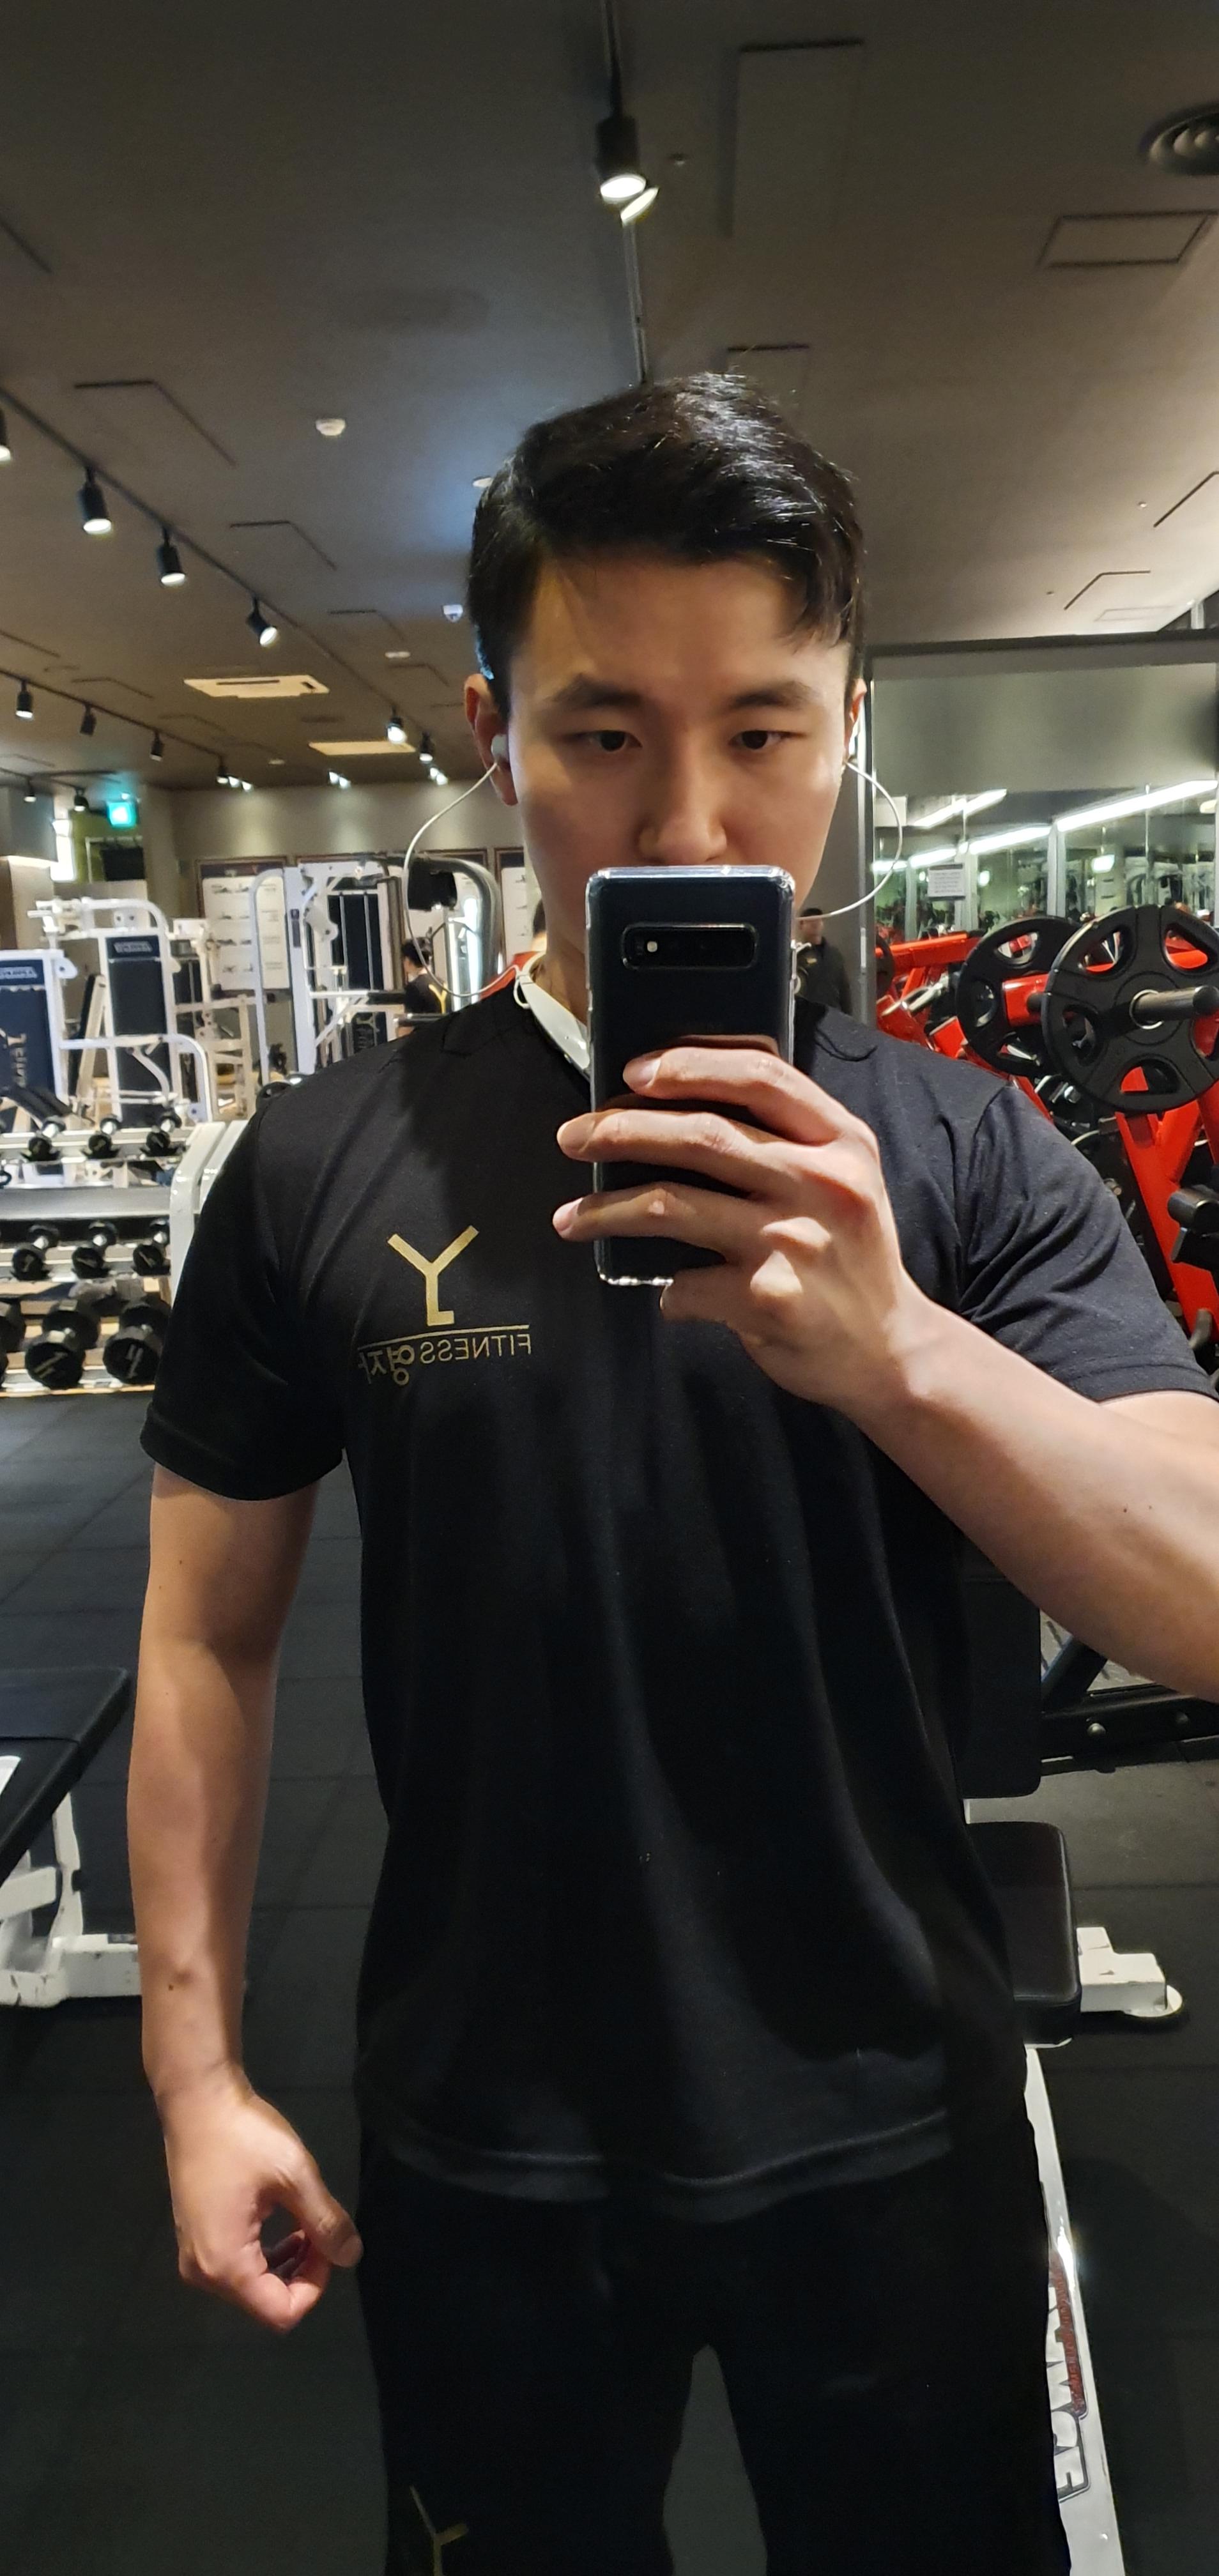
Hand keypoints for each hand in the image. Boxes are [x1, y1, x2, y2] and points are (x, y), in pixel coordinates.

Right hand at [160, 2069, 362, 2333]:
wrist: (197, 2100)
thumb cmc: (244, 2136)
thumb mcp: (295, 2176)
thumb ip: (325, 2221)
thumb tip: (352, 2256)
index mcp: (225, 2264)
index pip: (281, 2313)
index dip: (315, 2287)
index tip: (327, 2243)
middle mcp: (203, 2272)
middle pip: (265, 2304)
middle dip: (302, 2275)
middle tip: (320, 2231)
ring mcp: (194, 2256)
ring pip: (252, 2287)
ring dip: (286, 2265)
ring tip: (306, 2225)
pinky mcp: (195, 2238)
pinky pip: (236, 2267)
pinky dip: (265, 2254)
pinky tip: (282, 2221)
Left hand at [554, 1044, 932, 1419]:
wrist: (891, 1352)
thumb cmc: (851, 1260)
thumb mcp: (845, 1181)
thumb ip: (788, 1142)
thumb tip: (678, 1111)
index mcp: (841, 1141)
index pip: (760, 1077)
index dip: (689, 1066)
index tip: (635, 1072)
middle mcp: (822, 1182)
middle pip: (702, 1135)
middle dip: (622, 1130)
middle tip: (574, 1138)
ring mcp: (795, 1240)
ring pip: (674, 1204)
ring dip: (608, 1209)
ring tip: (570, 1218)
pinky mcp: (769, 1298)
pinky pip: (687, 1283)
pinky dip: (665, 1291)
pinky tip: (662, 1295)